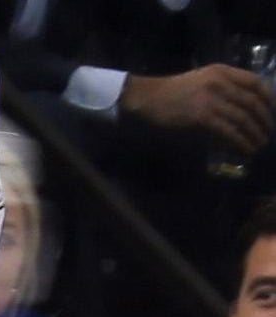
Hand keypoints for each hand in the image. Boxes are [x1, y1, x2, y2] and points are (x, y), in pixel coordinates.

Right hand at [121, 65, 275, 152]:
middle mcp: (220, 83)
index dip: (268, 97)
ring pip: (242, 118)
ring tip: (259, 144)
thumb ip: (223, 88)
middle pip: (252, 102)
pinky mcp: (202, 117)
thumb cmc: (173, 91)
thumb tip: (242, 109)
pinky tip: (245, 149)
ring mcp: (211, 100)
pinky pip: (228, 131)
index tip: (272, 111)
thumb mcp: (202, 81)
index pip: (255, 82)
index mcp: (222, 71)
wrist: (148, 98)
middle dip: (264, 119)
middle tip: (268, 132)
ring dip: (254, 133)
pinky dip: (239, 141)